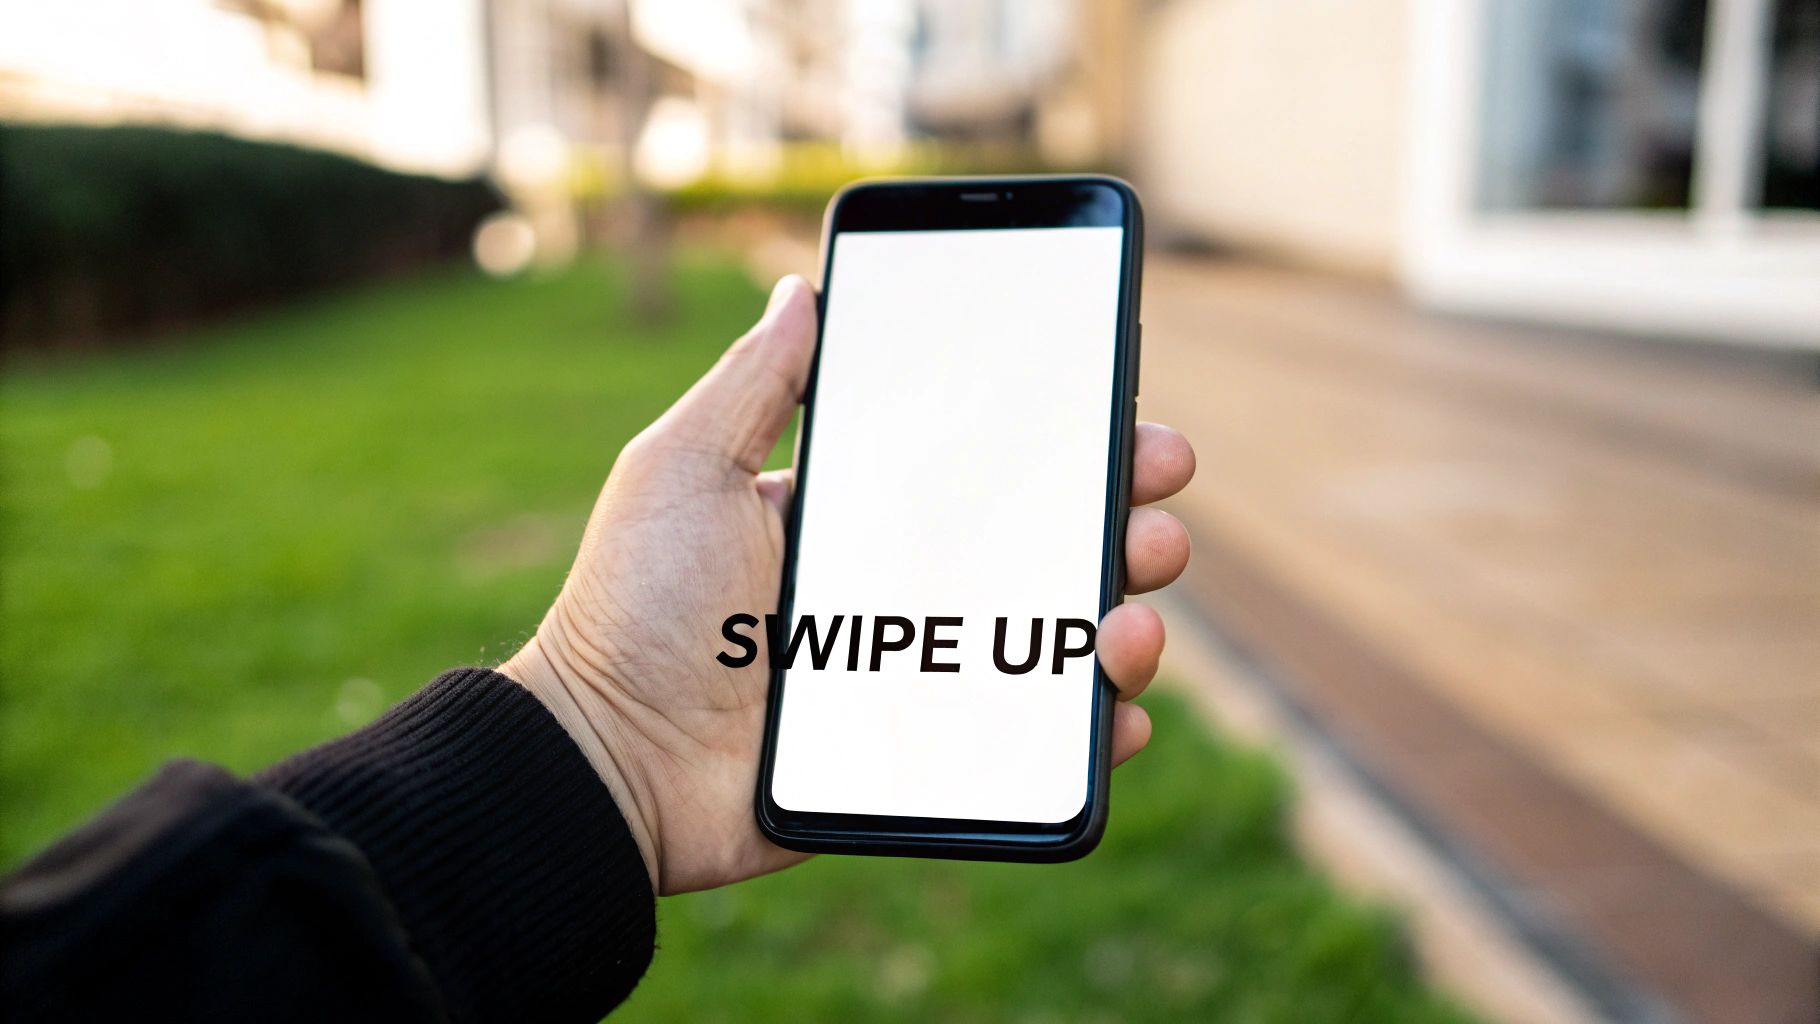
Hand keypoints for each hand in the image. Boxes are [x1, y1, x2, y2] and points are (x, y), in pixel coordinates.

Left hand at [501, 276, 1195, 894]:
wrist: (604, 760)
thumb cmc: (632, 606)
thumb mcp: (681, 469)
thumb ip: (752, 384)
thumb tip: (799, 287)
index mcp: (857, 516)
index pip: (984, 467)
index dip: (1063, 438)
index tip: (1119, 409)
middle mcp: (903, 589)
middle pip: (1045, 546)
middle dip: (1121, 514)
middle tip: (1153, 499)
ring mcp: (920, 674)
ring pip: (1057, 640)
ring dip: (1126, 620)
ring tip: (1131, 619)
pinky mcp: (926, 756)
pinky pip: (1034, 741)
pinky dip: (1093, 726)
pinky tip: (1116, 709)